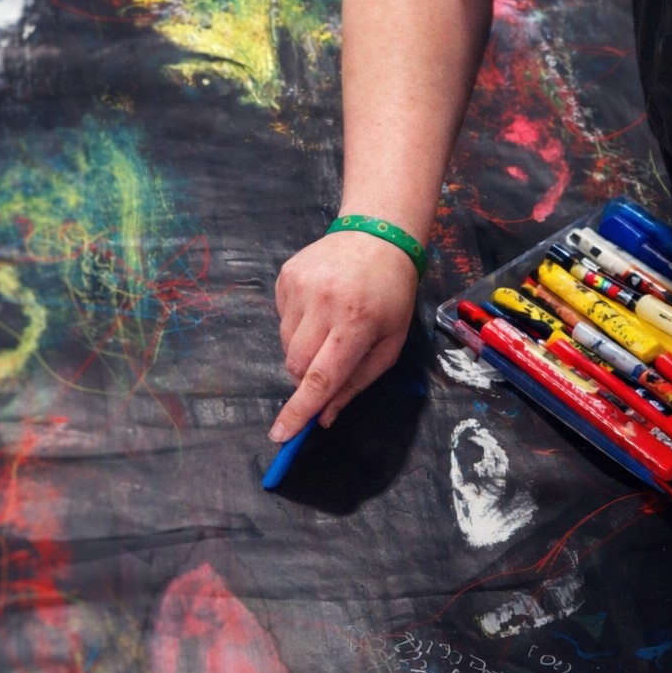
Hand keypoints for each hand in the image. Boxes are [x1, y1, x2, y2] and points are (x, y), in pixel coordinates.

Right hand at [271, 231, 419, 441]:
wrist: (377, 236)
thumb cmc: (391, 295)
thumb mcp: (389, 344)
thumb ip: (356, 383)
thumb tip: (323, 417)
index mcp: (356, 322)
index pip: (320, 377)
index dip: (299, 410)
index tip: (280, 436)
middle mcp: (324, 302)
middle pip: (296, 365)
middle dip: (306, 379)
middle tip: (328, 365)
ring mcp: (301, 286)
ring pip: (285, 344)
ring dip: (303, 350)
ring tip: (330, 326)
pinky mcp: (286, 276)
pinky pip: (282, 319)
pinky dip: (297, 324)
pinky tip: (320, 306)